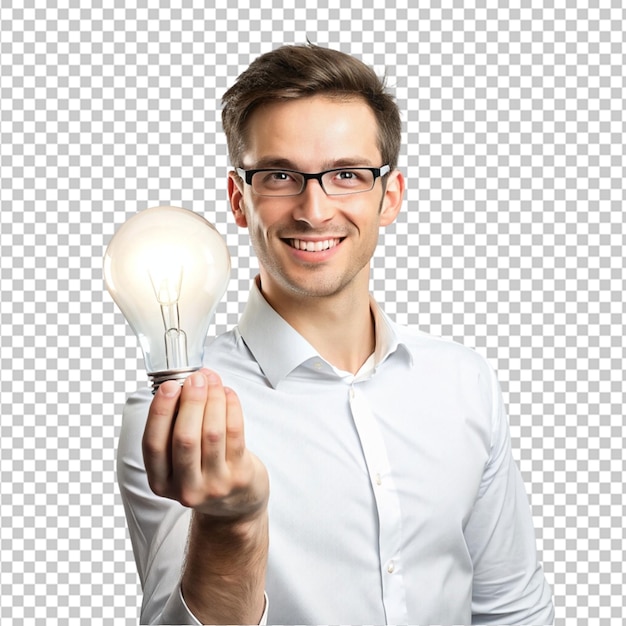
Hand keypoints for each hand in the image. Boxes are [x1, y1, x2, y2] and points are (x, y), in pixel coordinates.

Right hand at [142, 369, 268, 520]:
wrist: (235, 504)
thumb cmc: (203, 471)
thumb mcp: (178, 460)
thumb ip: (174, 428)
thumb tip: (181, 385)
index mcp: (161, 482)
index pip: (153, 444)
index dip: (160, 412)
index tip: (169, 386)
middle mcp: (186, 488)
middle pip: (185, 438)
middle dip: (191, 402)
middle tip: (196, 378)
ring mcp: (215, 485)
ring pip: (212, 433)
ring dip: (213, 400)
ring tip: (213, 381)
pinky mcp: (240, 476)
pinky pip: (235, 434)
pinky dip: (231, 408)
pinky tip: (228, 394)